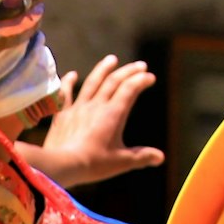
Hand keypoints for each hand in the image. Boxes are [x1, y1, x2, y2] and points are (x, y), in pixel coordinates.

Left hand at [31, 58, 163, 189]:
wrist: (62, 164)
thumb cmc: (93, 164)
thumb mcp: (121, 162)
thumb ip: (141, 157)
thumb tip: (161, 157)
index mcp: (113, 114)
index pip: (130, 90)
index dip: (141, 81)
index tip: (150, 77)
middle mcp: (97, 106)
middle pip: (114, 82)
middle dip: (129, 71)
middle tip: (140, 65)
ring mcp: (78, 107)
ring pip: (93, 82)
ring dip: (103, 69)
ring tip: (112, 59)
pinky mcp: (62, 114)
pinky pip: (65, 94)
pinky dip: (68, 82)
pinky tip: (72, 74)